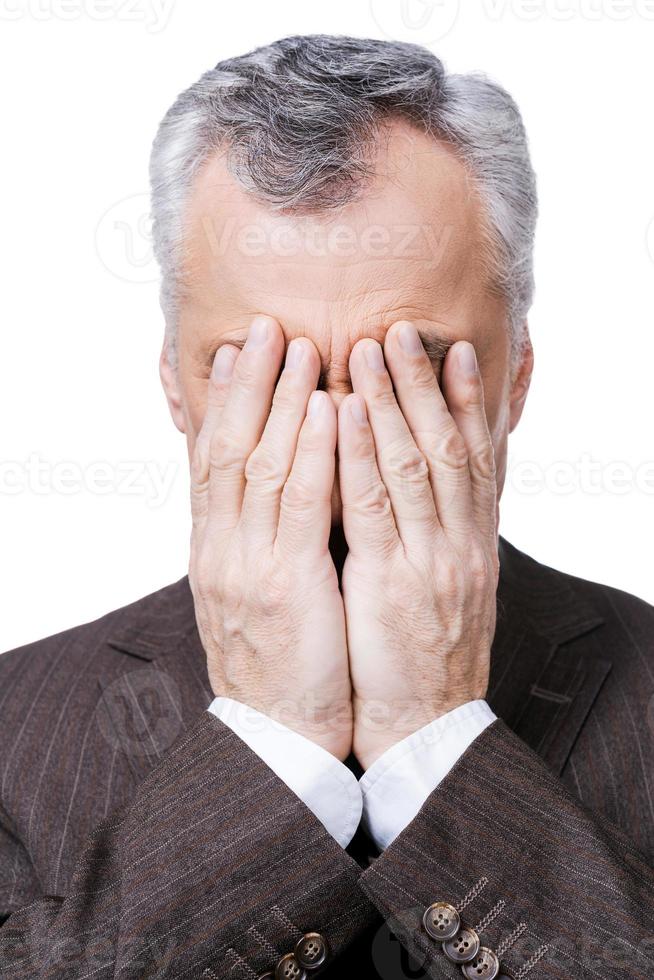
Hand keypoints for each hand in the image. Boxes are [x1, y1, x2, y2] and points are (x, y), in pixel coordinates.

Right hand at [189, 316, 351, 759]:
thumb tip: (272, 490)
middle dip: (251, 384)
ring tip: (303, 346)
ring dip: (284, 400)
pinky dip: (314, 452)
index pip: (212, 460)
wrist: (278, 738)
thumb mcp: (254, 594)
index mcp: (214, 550)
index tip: (238, 352)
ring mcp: (248, 566)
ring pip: (262, 464)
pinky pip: (301, 505)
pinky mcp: (285, 587)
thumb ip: (257, 539)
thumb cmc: (279, 662)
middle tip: (267, 326)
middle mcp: (221, 549)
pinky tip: (332, 409)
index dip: (224, 402)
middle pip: (229, 448)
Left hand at [337, 321, 498, 769]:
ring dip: (391, 402)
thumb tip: (430, 493)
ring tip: (371, 348)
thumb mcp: (449, 590)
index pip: (474, 459)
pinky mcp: (391, 585)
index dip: (466, 401)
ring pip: (413, 465)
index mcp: (472, 545)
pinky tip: (343, 412)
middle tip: (403, 329)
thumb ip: (441, 537)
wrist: (428, 728)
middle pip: (445, 447)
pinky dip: (359, 455)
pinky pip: (375, 509)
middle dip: (423, 384)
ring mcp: (430, 562)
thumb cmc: (426, 657)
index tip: (455, 351)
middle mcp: (459, 544)